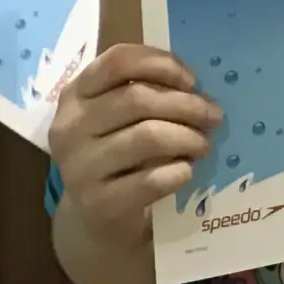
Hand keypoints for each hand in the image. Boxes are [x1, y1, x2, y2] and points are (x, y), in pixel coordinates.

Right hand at [50, 44, 219, 237]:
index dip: (160, 64)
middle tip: (213, 115)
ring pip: (148, 136)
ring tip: (203, 144)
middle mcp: (69, 127)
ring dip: (187, 137)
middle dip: (186, 104)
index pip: (117, 61)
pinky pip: (151, 180)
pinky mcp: (98, 204)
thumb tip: (195, 89)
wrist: (96, 222)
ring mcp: (80, 167)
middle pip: (138, 98)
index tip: (192, 80)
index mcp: (75, 95)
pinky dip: (178, 172)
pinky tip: (187, 171)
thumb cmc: (116, 158)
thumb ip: (144, 94)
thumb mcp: (117, 119)